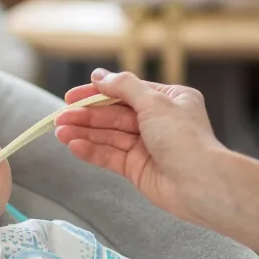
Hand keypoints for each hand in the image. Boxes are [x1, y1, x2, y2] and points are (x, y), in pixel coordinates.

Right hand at [55, 69, 224, 223]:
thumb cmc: (184, 138)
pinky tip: (74, 146)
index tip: (71, 97)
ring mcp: (147, 146)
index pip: (125, 92)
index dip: (97, 93)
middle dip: (86, 116)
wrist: (199, 183)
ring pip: (109, 136)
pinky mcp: (138, 169)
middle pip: (114, 115)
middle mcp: (157, 121)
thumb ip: (124, 87)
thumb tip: (99, 75)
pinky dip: (92, 151)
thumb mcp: (154, 102)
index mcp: (168, 100)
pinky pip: (110, 156)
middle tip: (59, 118)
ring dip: (84, 133)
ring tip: (59, 133)